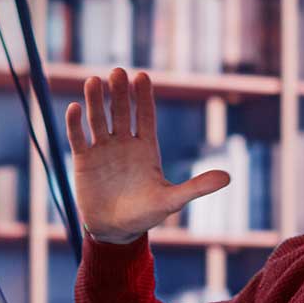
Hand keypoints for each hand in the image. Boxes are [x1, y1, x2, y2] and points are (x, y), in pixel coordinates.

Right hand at [64, 68, 230, 243]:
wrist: (116, 230)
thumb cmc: (146, 214)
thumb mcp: (172, 201)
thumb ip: (196, 187)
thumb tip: (228, 178)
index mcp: (146, 147)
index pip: (145, 115)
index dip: (143, 97)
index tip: (141, 77)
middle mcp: (124, 143)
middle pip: (121, 111)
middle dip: (119, 93)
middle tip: (117, 72)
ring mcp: (103, 150)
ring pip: (98, 119)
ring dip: (95, 101)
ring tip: (93, 81)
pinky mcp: (84, 160)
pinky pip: (78, 137)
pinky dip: (75, 123)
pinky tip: (74, 107)